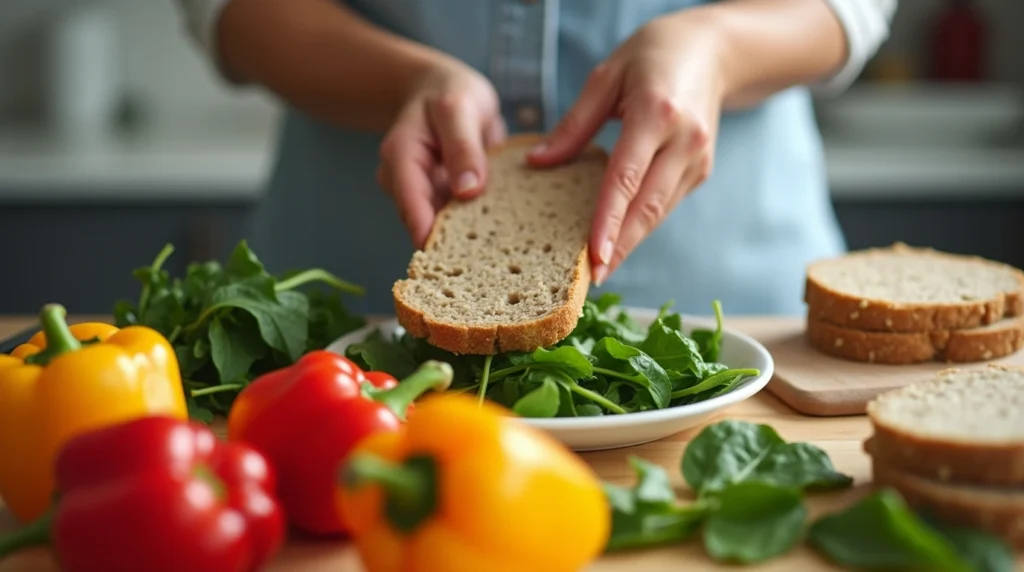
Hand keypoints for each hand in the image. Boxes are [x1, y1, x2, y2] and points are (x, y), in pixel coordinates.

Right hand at [377, 62, 505, 247]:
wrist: (447, 90)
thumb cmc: (450, 92)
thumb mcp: (459, 109)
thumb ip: (463, 147)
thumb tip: (468, 192)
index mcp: (400, 158)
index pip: (411, 205)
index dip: (429, 235)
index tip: (454, 261)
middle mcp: (405, 183)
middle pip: (423, 225)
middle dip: (452, 246)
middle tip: (490, 266)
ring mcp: (424, 195)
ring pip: (442, 229)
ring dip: (468, 240)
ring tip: (503, 253)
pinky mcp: (443, 202)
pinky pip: (458, 222)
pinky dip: (478, 228)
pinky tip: (503, 237)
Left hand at [527, 11, 724, 284]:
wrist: (712, 50)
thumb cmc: (651, 56)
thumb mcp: (606, 76)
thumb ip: (574, 125)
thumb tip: (538, 163)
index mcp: (657, 113)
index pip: (626, 179)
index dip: (608, 221)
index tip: (593, 257)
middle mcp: (684, 141)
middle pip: (647, 207)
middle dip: (621, 247)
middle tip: (592, 280)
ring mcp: (697, 159)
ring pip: (659, 212)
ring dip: (630, 243)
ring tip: (599, 270)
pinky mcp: (701, 170)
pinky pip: (665, 203)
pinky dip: (641, 224)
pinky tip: (618, 240)